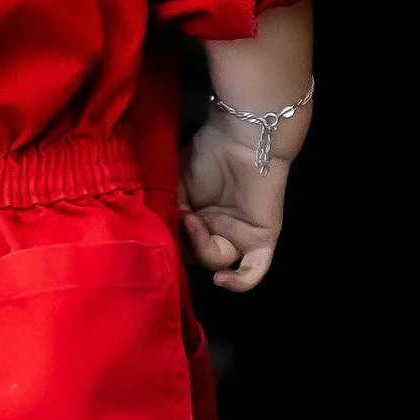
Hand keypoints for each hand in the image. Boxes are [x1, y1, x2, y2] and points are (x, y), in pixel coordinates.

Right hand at [176, 120, 288, 293]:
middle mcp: (218, 230)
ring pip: (217, 261)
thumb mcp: (176, 186)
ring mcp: (240, 236)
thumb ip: (169, 213)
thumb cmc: (208, 154)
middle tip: (179, 215)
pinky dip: (238, 282)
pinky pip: (253, 271)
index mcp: (198, 218)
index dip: (169, 241)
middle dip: (184, 240)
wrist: (242, 136)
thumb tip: (162, 237)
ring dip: (202, 245)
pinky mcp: (261, 239)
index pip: (181, 245)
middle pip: (196, 255)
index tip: (158, 226)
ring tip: (194, 220)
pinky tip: (221, 278)